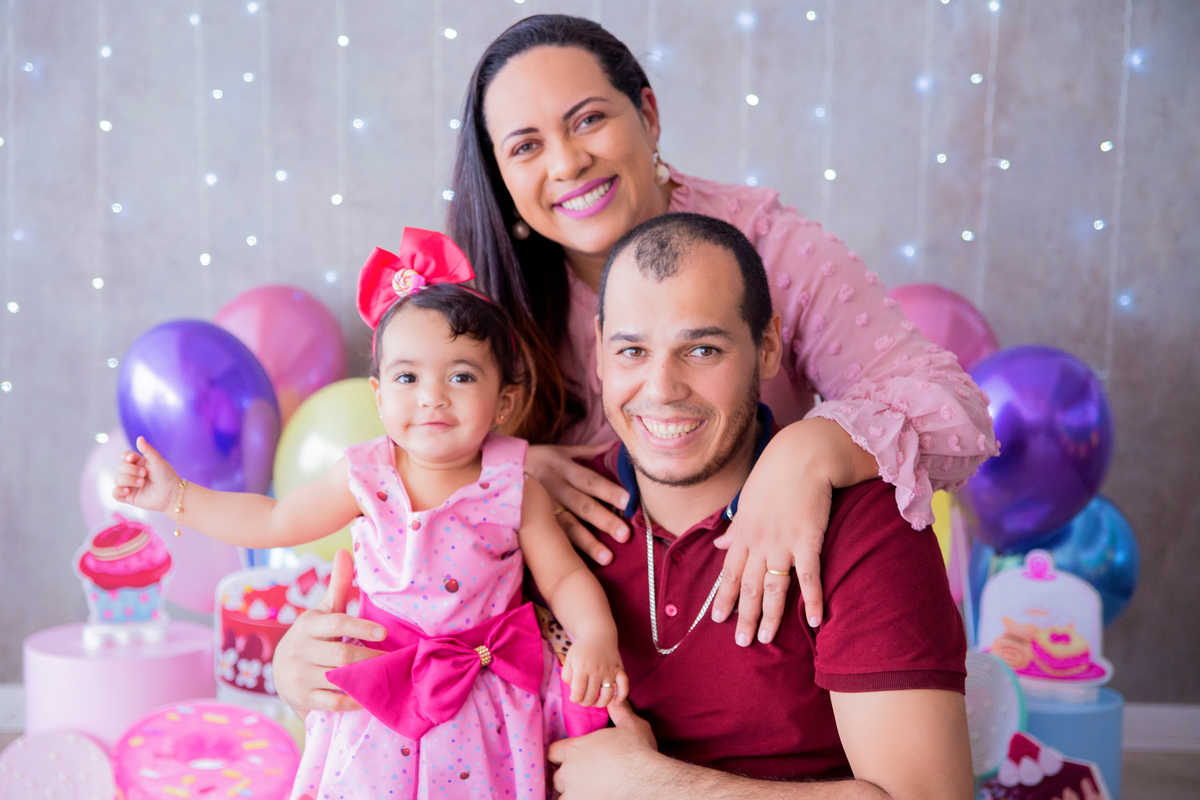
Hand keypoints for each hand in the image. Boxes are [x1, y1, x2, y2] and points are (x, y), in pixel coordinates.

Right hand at [112, 436, 181, 512]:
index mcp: (138, 463)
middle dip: (131, 470)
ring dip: (129, 480)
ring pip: (118, 479)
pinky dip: (119, 491)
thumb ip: (147, 450)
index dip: (125, 457)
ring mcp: (130, 485)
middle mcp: (132, 474)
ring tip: (142, 483)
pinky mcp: (128, 496)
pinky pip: (115, 493)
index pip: (125, 457)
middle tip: (144, 474)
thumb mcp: (158, 461)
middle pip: (120, 467)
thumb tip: (140, 438)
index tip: (132, 459)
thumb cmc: (167, 476)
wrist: (171, 494)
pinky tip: (128, 491)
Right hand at [271, 549, 385, 714]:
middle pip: (341, 656)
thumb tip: (345, 551)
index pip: (336, 624)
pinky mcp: (303, 698)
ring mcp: (300, 676)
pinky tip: (370, 697)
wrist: (280, 672)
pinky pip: (332, 703)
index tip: (384, 633)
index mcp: (309, 625)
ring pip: (338, 679)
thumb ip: (337, 585)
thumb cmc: (311, 636)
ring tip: (388, 677)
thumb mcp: (321, 612)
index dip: (361, 628)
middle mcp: (300, 650)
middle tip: (395, 660)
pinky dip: (353, 701)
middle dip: (370, 659)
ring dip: (365, 680)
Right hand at [526, 443, 630, 565]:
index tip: (628, 501)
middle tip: (625, 534)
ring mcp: (543, 509)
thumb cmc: (536, 461)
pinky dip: (567, 551)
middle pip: (582, 505)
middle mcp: (554, 488)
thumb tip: (616, 447)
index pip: (589, 480)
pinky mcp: (533, 524)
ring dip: (588, 543)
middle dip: (604, 520)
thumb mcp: (559, 451)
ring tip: (607, 558)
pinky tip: (580, 565)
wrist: (495, 471)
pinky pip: (552, 538)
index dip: (608, 490)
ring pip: (567, 527)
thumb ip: (588, 451)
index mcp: (563, 468)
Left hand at [548, 702, 658, 799]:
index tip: (571, 760)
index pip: (552, 752)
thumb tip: (615, 698)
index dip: (560, 755)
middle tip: (583, 778)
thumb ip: (619, 711)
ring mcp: (573, 793)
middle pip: (557, 776)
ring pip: (562, 796)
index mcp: (575, 748)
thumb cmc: (638, 751)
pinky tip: (590, 799)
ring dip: (571, 794)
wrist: (647, 781)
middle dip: (568, 777)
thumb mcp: (630, 725)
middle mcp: (569, 771)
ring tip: (586, 792)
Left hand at [560, 633, 628, 707]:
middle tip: (583, 699)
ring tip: (595, 702)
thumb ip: (567, 676)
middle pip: (591, 696)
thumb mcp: (568, 660)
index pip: (578, 693)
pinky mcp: (619, 670)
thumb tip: (575, 692)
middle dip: (585, 702)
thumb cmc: (581, 649)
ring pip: (607, 695)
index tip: (574, 697)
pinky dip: (622, 696)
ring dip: (600, 704)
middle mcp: (596, 671)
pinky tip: (616, 702)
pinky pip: (624, 685)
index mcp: (582, 668)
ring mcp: (610, 671)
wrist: (598, 634)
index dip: (575, 699)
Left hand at [711, 418, 877, 644]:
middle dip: (744, 616)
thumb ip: (736, 527)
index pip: (730, 572)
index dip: (725, 597)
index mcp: (744, 532)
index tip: (718, 619)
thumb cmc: (776, 474)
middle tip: (741, 642)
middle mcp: (759, 541)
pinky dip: (812, 599)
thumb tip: (720, 542)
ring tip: (766, 638)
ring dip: (770, 616)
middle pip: (750, 586)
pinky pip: (809, 576)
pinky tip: (815, 621)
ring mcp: (782, 542)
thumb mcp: (748, 500)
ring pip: (774, 587)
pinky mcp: (807, 539)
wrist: (803, 455)